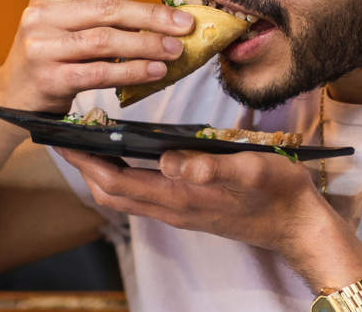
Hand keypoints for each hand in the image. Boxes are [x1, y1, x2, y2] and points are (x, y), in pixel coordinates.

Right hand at [0, 0, 195, 113]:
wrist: (12, 97)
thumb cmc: (50, 56)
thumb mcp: (62, 24)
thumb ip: (98, 16)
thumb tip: (160, 18)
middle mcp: (40, 16)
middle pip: (105, 8)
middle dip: (151, 15)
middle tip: (185, 24)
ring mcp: (42, 48)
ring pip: (106, 40)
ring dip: (148, 45)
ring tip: (176, 50)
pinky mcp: (50, 79)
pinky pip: (100, 72)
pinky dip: (133, 70)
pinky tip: (155, 71)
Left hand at [54, 148, 330, 257]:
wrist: (298, 225)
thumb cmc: (278, 193)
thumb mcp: (251, 170)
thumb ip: (210, 166)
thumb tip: (167, 158)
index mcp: (180, 197)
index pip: (116, 181)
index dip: (85, 162)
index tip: (63, 139)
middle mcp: (172, 208)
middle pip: (110, 192)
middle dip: (83, 167)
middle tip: (64, 137)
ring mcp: (178, 211)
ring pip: (124, 196)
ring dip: (100, 173)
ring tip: (86, 143)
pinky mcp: (187, 209)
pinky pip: (141, 195)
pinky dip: (122, 177)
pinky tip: (124, 157)